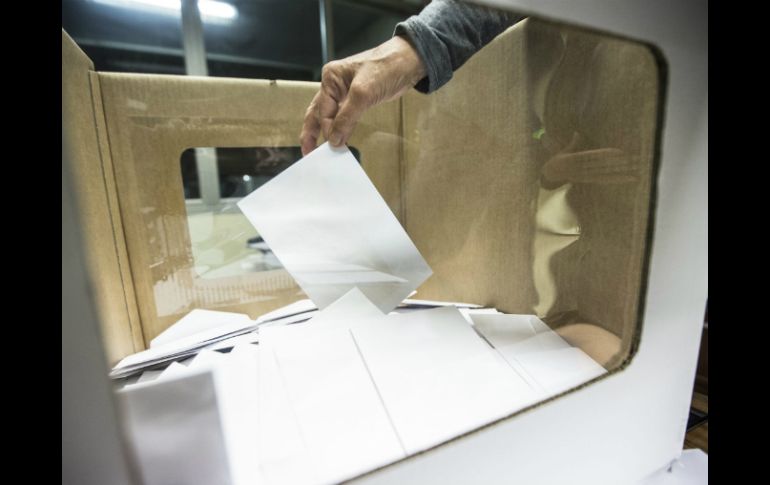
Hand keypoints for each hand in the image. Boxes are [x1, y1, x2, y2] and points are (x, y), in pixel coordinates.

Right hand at [300, 35, 426, 155]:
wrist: (409, 62)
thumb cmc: (385, 68)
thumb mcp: (363, 93)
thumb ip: (347, 117)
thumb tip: (334, 139)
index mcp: (330, 78)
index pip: (322, 110)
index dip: (327, 129)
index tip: (333, 146)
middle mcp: (334, 85)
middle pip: (317, 113)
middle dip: (311, 133)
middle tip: (307, 153)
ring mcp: (345, 93)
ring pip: (330, 116)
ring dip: (326, 133)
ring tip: (319, 152)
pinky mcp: (357, 100)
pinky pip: (344, 117)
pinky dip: (341, 129)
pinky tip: (339, 140)